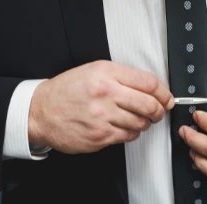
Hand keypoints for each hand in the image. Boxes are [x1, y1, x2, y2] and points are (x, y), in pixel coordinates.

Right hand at [28, 60, 172, 153]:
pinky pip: (128, 136)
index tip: (167, 98)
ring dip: (144, 123)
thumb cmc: (67, 91)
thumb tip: (154, 89)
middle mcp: (105, 93)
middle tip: (158, 112)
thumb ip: (123, 77)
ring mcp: (102, 116)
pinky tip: (122, 127)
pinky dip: (131, 133)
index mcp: (106, 73)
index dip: (164, 93)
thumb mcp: (94, 71)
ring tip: (137, 119)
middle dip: (160, 110)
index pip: (149, 83)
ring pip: (141, 123)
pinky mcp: (99, 135)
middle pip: (150, 105)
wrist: (39, 112)